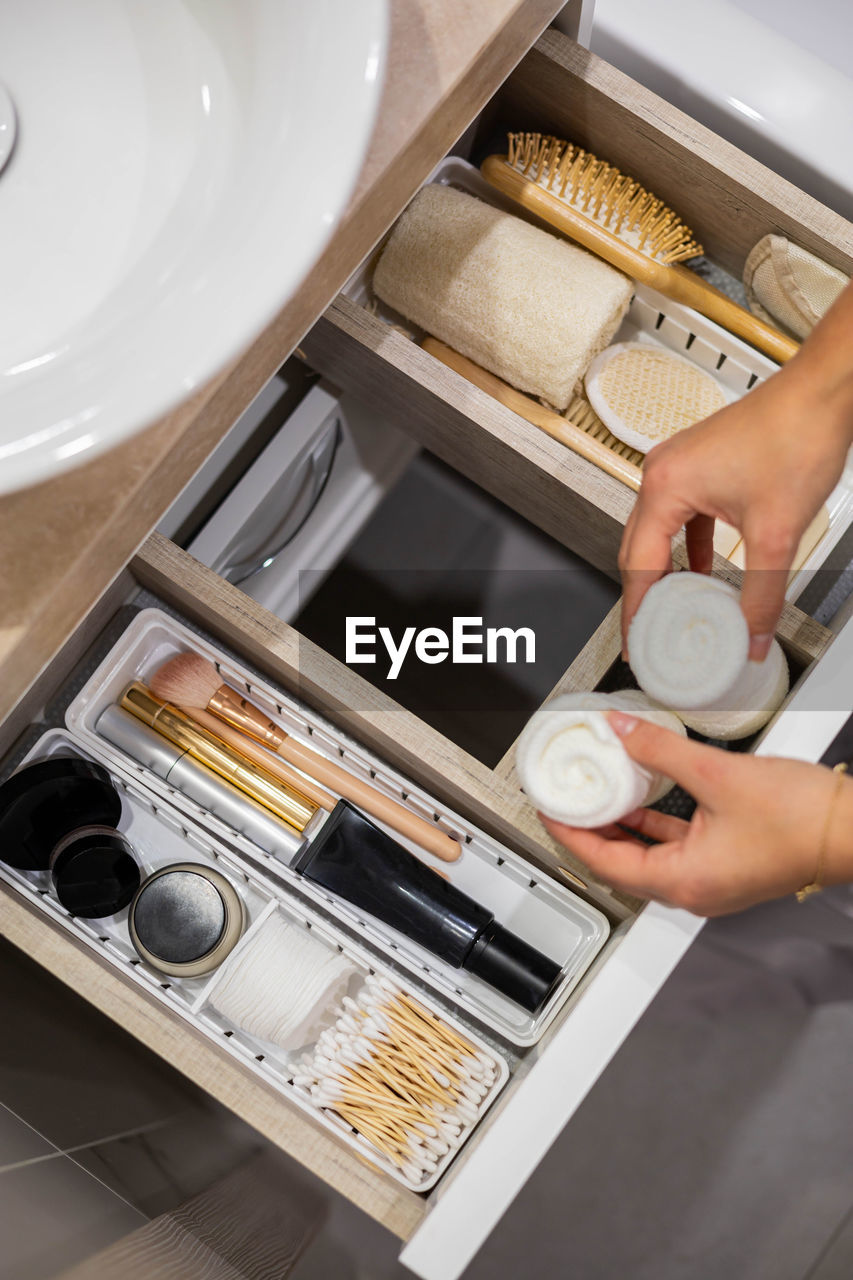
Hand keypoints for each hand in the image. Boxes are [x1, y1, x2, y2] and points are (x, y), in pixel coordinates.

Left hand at [540, 711, 852, 916]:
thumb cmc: (803, 821)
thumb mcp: (718, 775)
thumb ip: (661, 750)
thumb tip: (623, 731)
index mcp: (685, 881)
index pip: (605, 863)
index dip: (570, 836)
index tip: (548, 812)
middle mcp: (695, 890)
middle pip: (622, 865)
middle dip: (591, 832)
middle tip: (567, 802)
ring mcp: (712, 879)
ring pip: (649, 856)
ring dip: (622, 827)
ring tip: (597, 796)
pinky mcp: (728, 862)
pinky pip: (676, 846)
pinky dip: (653, 824)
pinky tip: (644, 798)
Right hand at [619, 282, 852, 661]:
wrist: (823, 392)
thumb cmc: (796, 435)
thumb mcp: (778, 532)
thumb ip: (764, 594)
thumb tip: (754, 635)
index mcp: (666, 486)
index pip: (638, 566)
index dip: (636, 611)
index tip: (634, 642)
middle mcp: (663, 473)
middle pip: (638, 550)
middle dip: (645, 596)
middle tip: (650, 634)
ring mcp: (679, 466)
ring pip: (659, 534)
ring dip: (667, 572)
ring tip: (674, 609)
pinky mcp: (699, 465)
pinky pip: (681, 518)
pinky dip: (687, 548)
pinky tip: (701, 570)